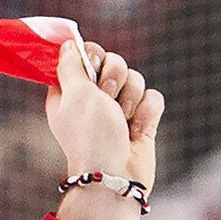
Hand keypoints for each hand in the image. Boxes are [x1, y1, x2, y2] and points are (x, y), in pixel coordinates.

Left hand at [45, 39, 159, 182]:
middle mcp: (94, 96)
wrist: (115, 176)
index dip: (92, 56)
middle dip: (115, 78)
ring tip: (121, 121)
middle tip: (107, 98)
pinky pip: (153, 97)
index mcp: (70, 90)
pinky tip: (136, 132)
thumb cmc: (90, 136)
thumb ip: (71, 66)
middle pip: (115, 61)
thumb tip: (67, 43)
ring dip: (130, 99)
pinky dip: (147, 114)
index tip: (93, 66)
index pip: (84, 54)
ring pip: (137, 79)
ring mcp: (119, 108)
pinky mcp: (141, 119)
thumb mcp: (75, 95)